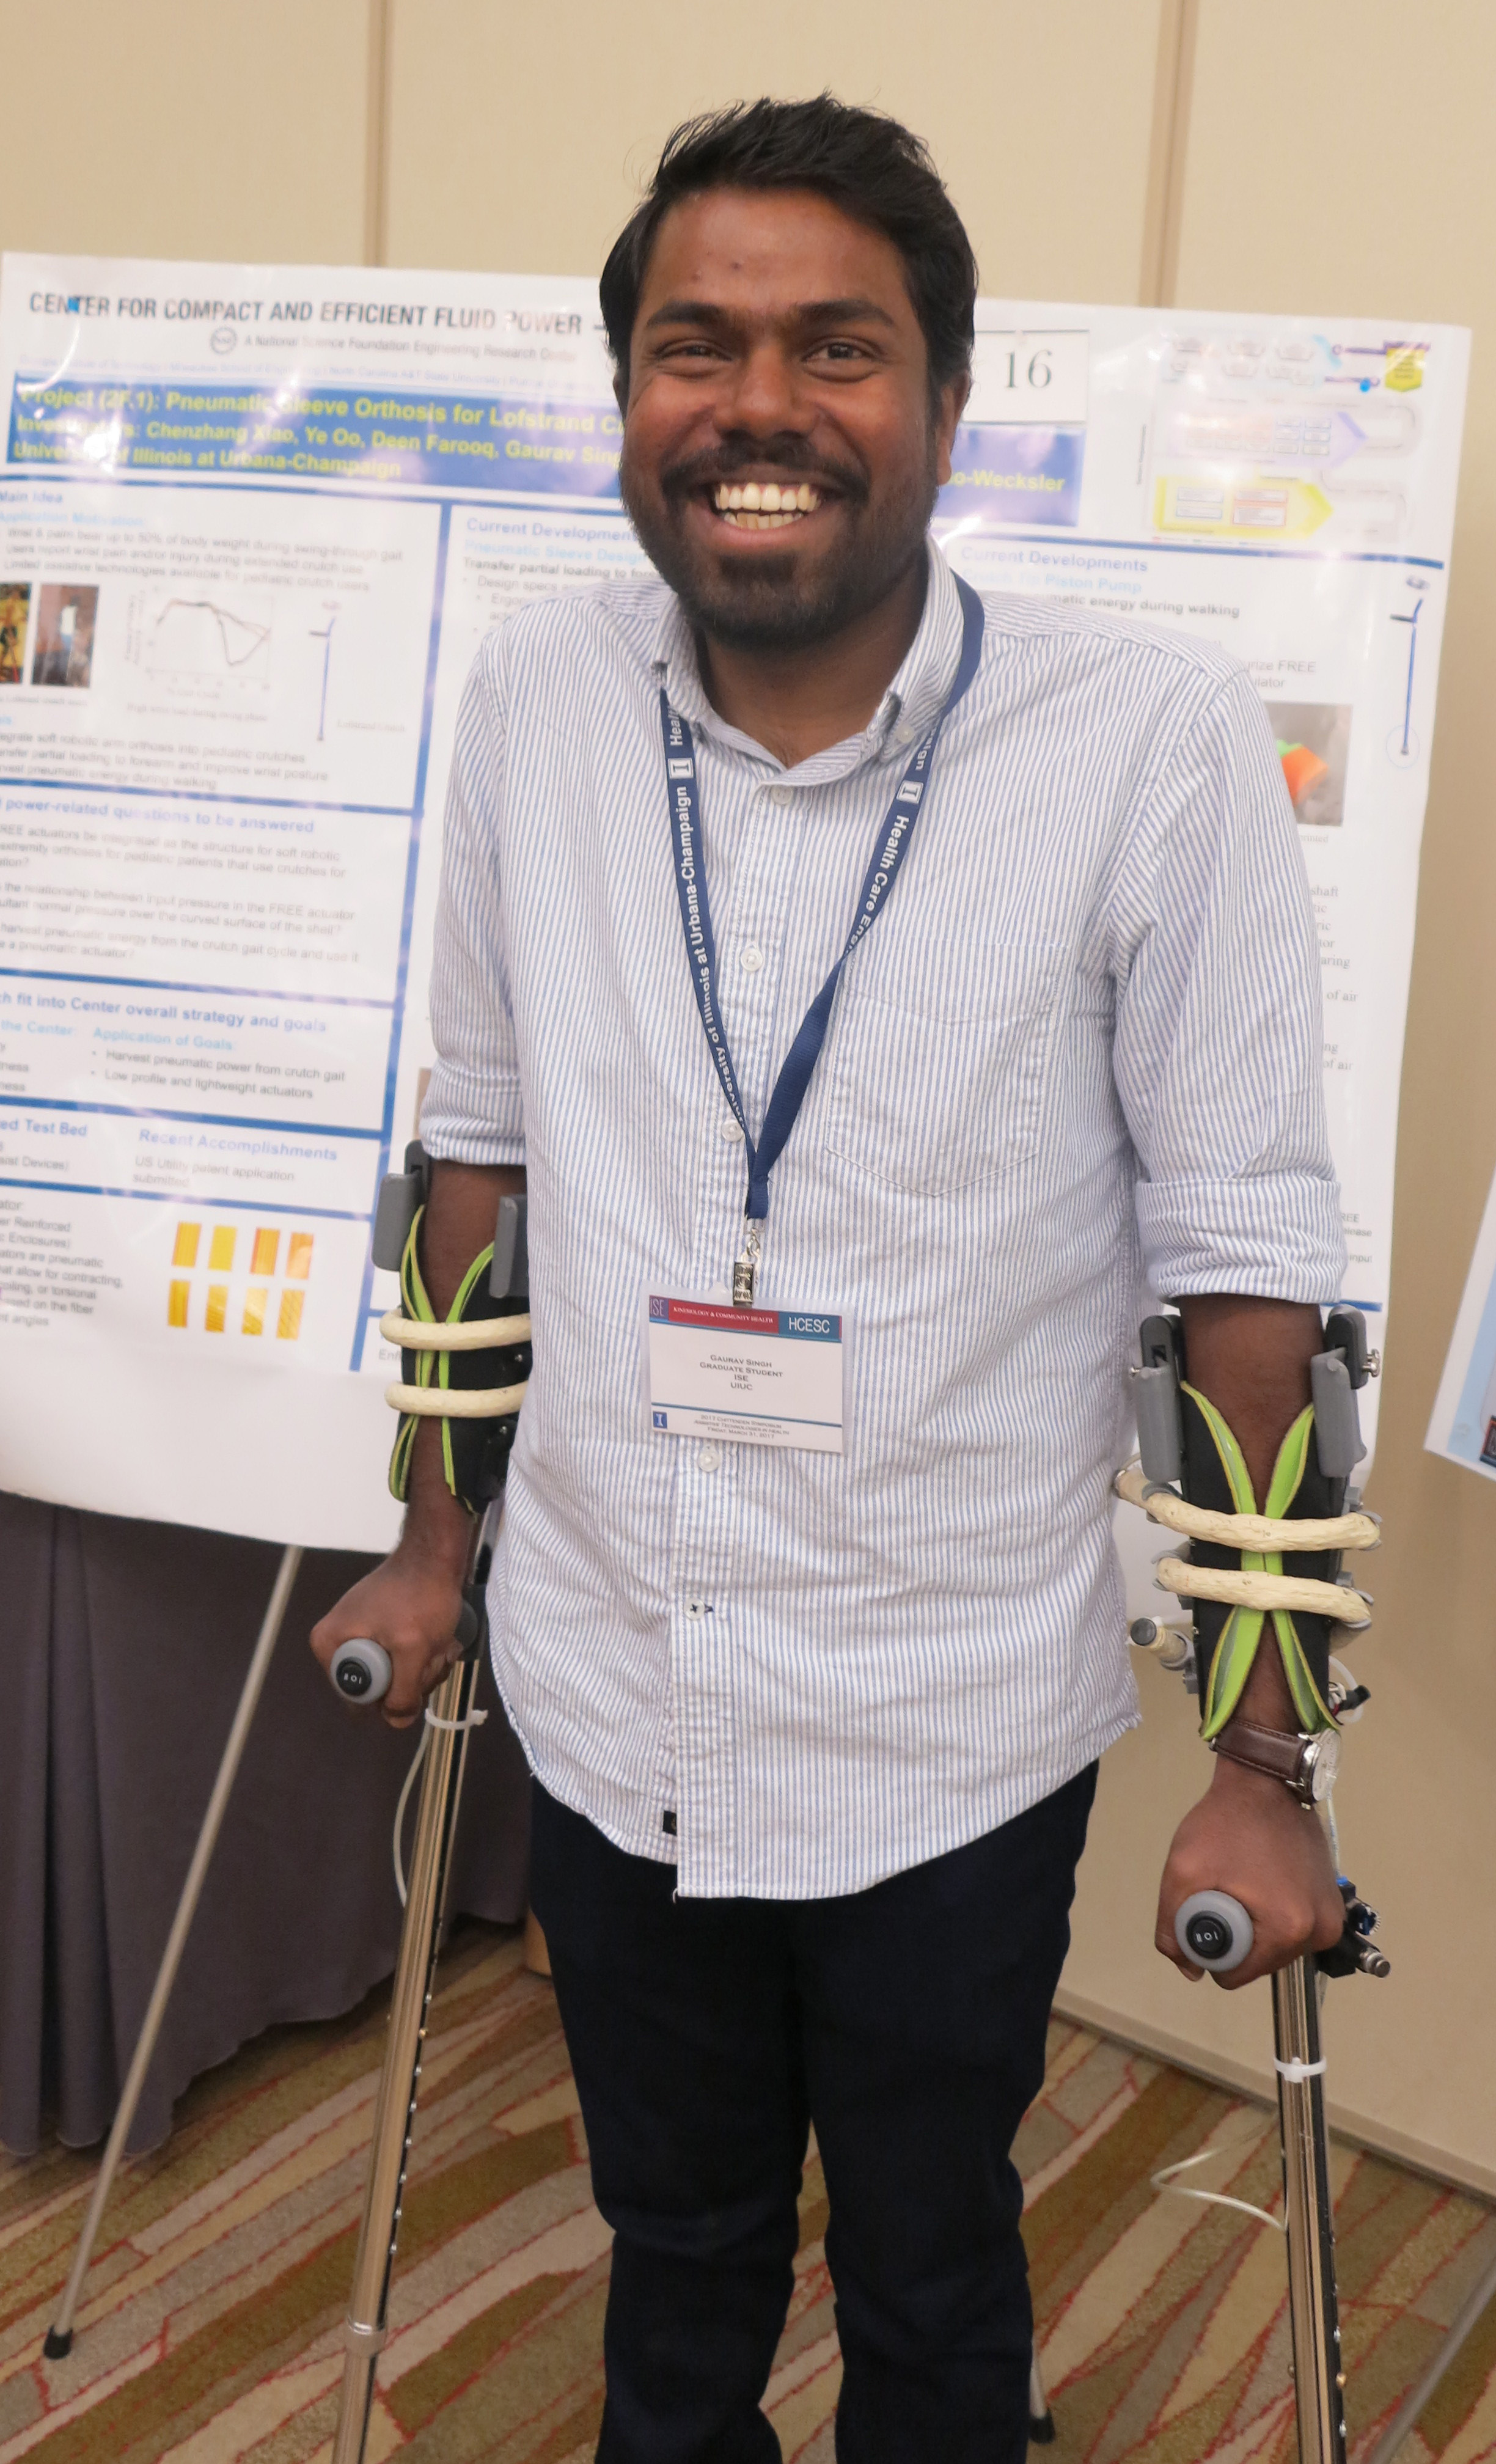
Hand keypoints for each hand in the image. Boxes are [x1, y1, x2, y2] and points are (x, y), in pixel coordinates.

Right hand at [310, 1535, 468, 1728]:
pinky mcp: (382, 1630)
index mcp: (329, 1645)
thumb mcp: (414, 1649)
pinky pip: (402, 1659)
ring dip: (425, 1666)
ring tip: (439, 1641)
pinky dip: (425, 1654)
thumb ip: (403, 1692)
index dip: (390, 1694)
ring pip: (396, 1676)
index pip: (357, 1700)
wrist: (435, 1553)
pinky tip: (440, 1638)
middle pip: (378, 1690)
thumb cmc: (421, 1594)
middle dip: (413, 1678)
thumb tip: (396, 1721)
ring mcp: (360, 1636)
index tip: (412, 1670)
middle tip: (432, 1654)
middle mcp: (338, 1642)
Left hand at [1156, 1754, 1345, 1988]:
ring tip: (1244, 1884)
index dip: (1213, 1953)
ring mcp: (1332, 1917)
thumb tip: (1189, 1969)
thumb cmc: (1223, 1823)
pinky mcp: (1333, 1902)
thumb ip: (1173, 1926)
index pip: (1238, 1975)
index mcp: (1288, 1930)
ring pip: (1278, 1947)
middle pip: (1260, 1962)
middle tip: (1224, 1894)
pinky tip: (1262, 1882)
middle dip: (1236, 1938)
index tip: (1207, 1916)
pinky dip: (1275, 1914)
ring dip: (1256, 1927)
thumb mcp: (1183, 1871)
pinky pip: (1296, 1928)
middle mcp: (1321, 1931)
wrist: (1265, 1782)